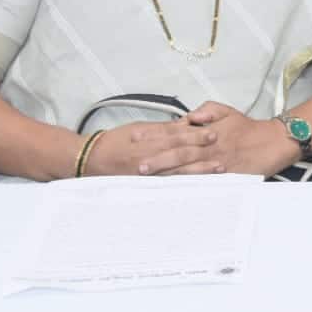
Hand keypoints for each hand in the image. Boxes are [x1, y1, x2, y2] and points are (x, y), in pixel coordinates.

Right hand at [81, 120, 217, 176]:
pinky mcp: (145, 186)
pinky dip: (184, 185)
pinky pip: (168, 185)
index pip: (176, 136)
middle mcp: (149, 157)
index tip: (212, 132)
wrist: (91, 160)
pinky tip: (198, 185)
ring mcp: (147, 174)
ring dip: (199, 169)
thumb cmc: (114, 142)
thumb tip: (184, 125)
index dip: (195, 134)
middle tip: (220, 147)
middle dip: (201, 150)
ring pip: (178, 171)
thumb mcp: (138, 129)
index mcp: (148, 140)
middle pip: (180, 153)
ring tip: (217, 168)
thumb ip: (162, 129)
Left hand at [140, 102, 298, 176]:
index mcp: (206, 129)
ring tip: (148, 175)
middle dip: (155, 155)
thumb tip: (189, 116)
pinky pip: (205, 179)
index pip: (175, 130)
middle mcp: (208, 144)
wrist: (274, 141)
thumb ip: (207, 111)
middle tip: (135, 162)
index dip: (154, 133)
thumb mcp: (227, 112)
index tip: (134, 136)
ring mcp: (216, 160)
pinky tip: (175, 188)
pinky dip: (190, 183)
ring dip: (167, 170)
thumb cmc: (248, 128)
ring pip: (188, 165)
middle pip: (177, 149)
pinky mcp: (225, 174)